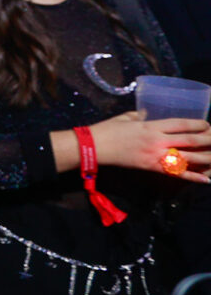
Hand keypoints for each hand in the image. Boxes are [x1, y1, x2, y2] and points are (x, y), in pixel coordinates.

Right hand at [90, 112, 210, 181]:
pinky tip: (206, 180)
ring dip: (206, 158)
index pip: (181, 124)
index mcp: (152, 126)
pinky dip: (193, 177)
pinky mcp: (151, 168)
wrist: (94, 147)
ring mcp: (155, 156)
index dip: (198, 124)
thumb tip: (152, 115)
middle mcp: (157, 141)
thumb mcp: (127, 117)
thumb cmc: (108, 129)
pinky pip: (176, 174)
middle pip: (190, 141)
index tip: (208, 125)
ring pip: (187, 158)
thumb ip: (143, 116)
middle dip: (208, 141)